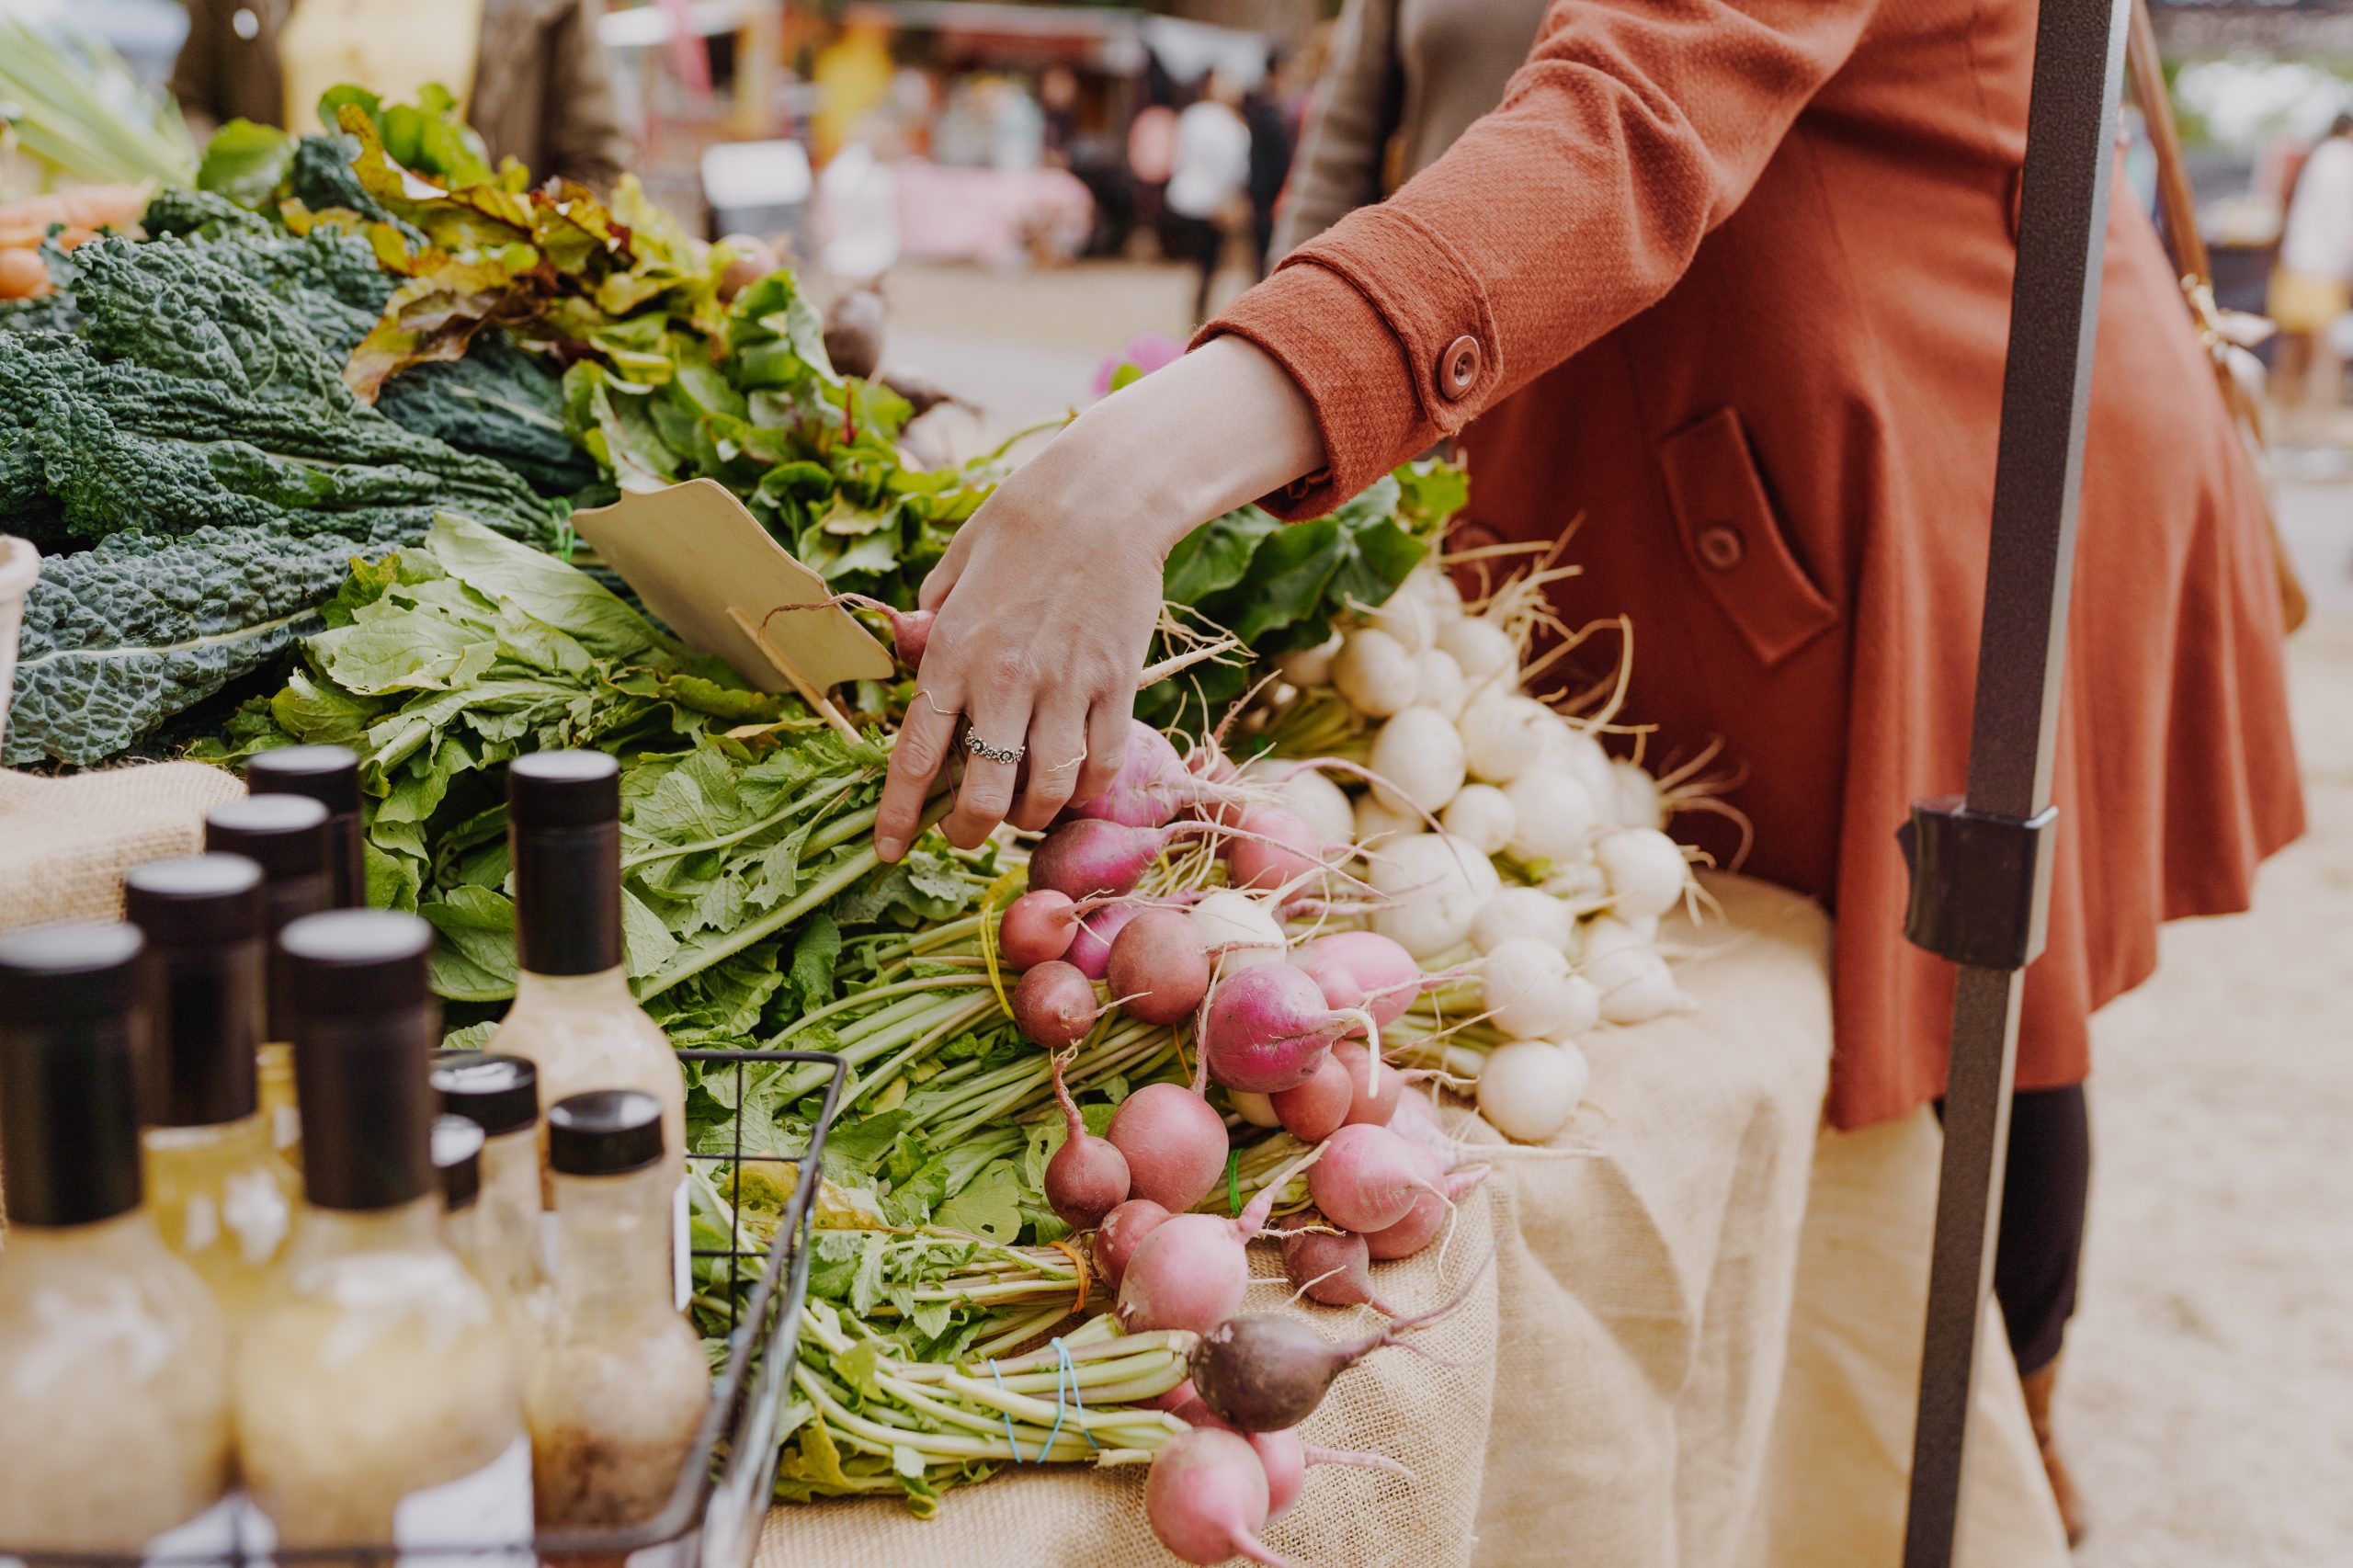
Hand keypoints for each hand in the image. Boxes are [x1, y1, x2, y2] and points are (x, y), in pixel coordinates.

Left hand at [873, 337, 1327, 859]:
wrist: (1105, 495)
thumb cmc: (1020, 524)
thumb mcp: (953, 567)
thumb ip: (929, 625)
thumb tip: (908, 662)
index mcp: (952, 652)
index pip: (916, 755)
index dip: (900, 815)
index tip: (890, 850)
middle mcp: (1006, 679)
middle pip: (985, 794)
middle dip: (970, 832)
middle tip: (966, 833)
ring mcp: (1066, 686)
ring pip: (1049, 792)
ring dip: (1031, 817)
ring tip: (1021, 810)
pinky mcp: (1117, 684)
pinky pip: (1103, 764)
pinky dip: (1087, 789)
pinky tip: (1075, 785)